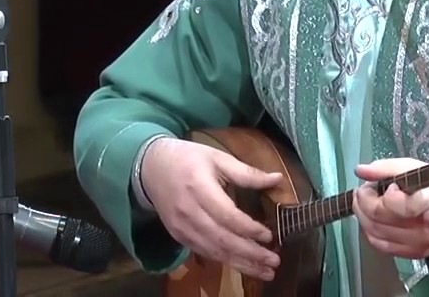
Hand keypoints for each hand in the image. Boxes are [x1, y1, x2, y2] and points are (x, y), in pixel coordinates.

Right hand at [140, 137, 283, 280]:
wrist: (151, 167)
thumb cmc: (188, 158)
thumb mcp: (218, 157)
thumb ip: (247, 172)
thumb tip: (278, 178)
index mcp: (199, 188)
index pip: (227, 215)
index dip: (249, 229)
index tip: (269, 236)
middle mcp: (189, 212)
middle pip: (222, 239)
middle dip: (250, 254)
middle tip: (274, 261)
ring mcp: (181, 227)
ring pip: (214, 251)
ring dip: (241, 263)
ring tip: (265, 271)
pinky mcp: (179, 236)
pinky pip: (204, 252)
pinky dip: (225, 261)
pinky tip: (243, 265)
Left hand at [352, 158, 428, 259]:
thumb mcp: (415, 169)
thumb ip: (387, 168)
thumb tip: (361, 171)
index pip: (405, 206)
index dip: (389, 195)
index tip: (389, 186)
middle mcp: (427, 228)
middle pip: (382, 217)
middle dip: (365, 200)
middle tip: (365, 190)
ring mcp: (419, 245)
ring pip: (375, 232)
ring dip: (363, 213)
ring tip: (366, 201)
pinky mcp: (411, 255)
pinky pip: (378, 244)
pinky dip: (369, 229)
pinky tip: (372, 217)